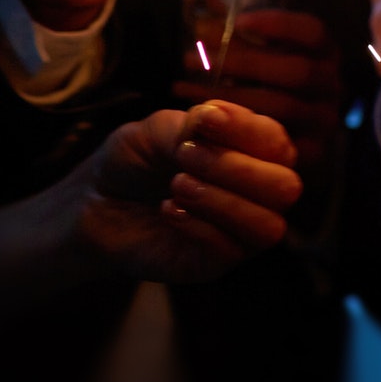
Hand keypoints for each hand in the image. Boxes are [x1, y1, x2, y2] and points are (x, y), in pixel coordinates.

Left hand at [73, 99, 302, 283]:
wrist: (95, 202)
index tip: (205, 118)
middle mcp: (255, 195)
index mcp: (250, 154)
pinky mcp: (215, 263)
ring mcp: (238, 232)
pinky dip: (198, 225)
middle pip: (286, 188)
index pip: (277, 143)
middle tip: (186, 157)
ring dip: (223, 202)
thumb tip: (214, 119)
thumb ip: (190, 125)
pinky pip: (230, 251)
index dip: (248, 130)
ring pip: (268, 226)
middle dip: (236, 168)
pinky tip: (168, 209)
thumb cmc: (134, 162)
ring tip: (177, 185)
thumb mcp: (156, 130)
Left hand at [175, 8, 341, 174]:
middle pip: (298, 70)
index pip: (314, 32)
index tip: (238, 20)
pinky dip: (236, 129)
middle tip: (192, 57)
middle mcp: (333, 84)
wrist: (281, 137)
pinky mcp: (313, 150)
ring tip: (184, 87)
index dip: (279, 24)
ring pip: (283, 107)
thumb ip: (234, 27)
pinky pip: (276, 142)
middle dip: (243, 63)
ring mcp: (326, 119)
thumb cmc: (261, 82)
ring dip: (229, 96)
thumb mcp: (253, 50)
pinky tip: (201, 119)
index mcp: (325, 52)